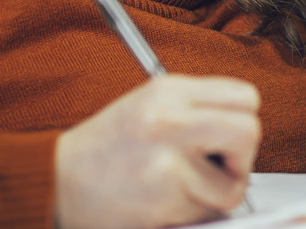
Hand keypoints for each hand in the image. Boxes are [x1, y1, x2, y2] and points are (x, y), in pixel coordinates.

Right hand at [55, 75, 259, 228]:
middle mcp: (169, 119)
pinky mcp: (164, 197)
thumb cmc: (103, 150)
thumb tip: (244, 127)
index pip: (245, 96)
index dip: (244, 120)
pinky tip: (166, 202)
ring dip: (214, 195)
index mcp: (169, 90)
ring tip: (181, 189)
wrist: (56, 183)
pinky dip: (193, 214)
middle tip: (219, 168)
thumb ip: (196, 108)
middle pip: (249, 131)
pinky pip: (206, 212)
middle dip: (243, 157)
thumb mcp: (147, 105)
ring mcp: (167, 159)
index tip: (227, 138)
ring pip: (233, 184)